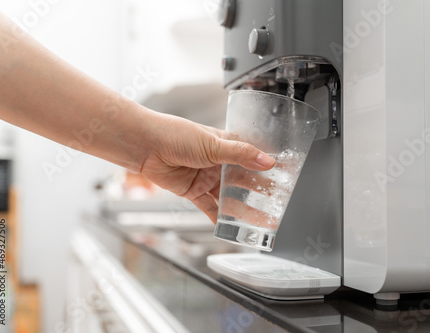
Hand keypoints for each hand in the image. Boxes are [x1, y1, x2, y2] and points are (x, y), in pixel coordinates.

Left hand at [139, 112, 275, 221]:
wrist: (146, 146)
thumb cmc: (176, 135)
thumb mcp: (213, 144)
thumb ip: (241, 154)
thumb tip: (267, 160)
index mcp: (226, 145)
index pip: (252, 159)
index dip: (266, 170)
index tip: (283, 180)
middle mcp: (218, 163)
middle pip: (243, 182)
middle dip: (259, 194)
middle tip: (275, 206)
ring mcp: (207, 178)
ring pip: (229, 198)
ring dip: (243, 210)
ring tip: (259, 221)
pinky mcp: (194, 192)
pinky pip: (209, 208)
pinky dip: (219, 218)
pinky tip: (230, 228)